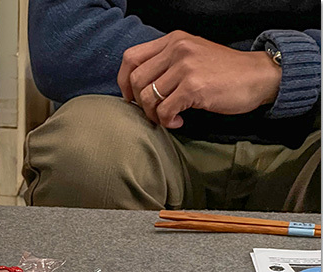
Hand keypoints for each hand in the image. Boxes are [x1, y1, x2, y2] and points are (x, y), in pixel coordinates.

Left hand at [118, 32, 280, 128]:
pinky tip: (179, 122)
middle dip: (138, 103)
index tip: (131, 98)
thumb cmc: (224, 72)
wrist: (257, 76)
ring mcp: (185, 67)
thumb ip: (167, 63)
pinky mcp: (194, 86)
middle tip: (153, 113)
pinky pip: (164, 110)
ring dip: (154, 115)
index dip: (123, 82)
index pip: (130, 58)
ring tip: (168, 119)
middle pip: (135, 80)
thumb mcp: (192, 56)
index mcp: (173, 40)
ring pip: (148, 97)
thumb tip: (139, 87)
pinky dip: (168, 122)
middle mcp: (177, 49)